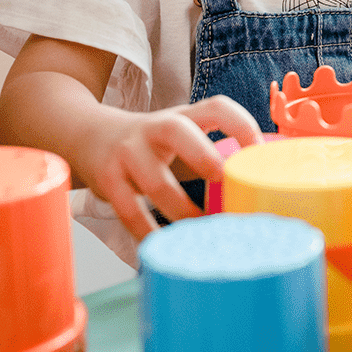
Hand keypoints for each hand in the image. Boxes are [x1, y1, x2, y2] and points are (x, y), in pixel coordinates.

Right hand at [75, 95, 262, 241]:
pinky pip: (129, 210)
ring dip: (181, 210)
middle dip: (203, 155)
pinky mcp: (108, 179)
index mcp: (183, 115)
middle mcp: (155, 128)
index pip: (215, 107)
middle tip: (224, 180)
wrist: (88, 136)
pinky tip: (165, 244)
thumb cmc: (152, 141)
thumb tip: (264, 176)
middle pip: (178, 131)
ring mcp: (128, 152)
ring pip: (155, 182)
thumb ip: (213, 145)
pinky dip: (148, 231)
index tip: (258, 149)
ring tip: (203, 229)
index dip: (240, 123)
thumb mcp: (181, 131)